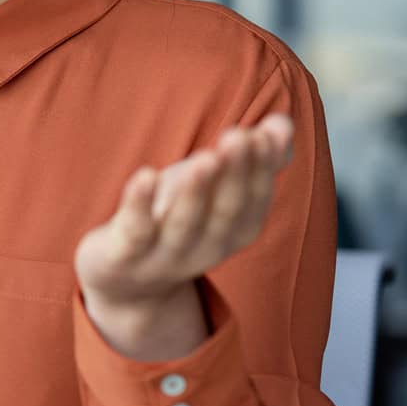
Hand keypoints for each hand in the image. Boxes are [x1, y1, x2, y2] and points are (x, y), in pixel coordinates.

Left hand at [72, 113, 295, 359]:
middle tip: (238, 136)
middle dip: (234, 174)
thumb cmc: (175, 218)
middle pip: (225, 212)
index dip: (260, 168)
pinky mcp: (124, 255)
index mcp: (233, 233)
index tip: (263, 133)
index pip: (254, 200)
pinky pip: (135, 232)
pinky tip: (145, 174)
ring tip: (205, 157)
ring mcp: (164, 256)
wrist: (127, 281)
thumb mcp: (213, 188)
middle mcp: (205, 249)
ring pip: (184, 224)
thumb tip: (282, 123)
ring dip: (196, 192)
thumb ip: (253, 159)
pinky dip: (140, 204)